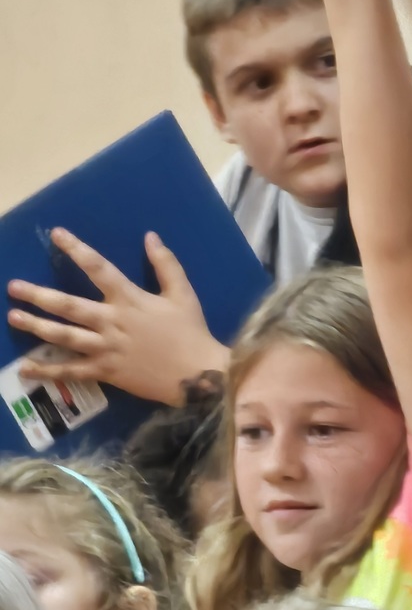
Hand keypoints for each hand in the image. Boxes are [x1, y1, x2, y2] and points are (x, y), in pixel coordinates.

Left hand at [7, 228, 227, 405]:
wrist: (195, 374)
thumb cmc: (190, 331)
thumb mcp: (183, 293)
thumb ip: (165, 264)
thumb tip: (150, 236)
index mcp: (130, 299)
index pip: (99, 268)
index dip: (77, 250)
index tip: (57, 235)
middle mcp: (112, 322)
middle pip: (69, 306)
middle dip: (39, 295)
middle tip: (14, 287)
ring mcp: (106, 349)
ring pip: (64, 337)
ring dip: (37, 327)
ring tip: (13, 316)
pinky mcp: (105, 372)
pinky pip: (71, 371)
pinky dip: (47, 371)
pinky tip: (25, 368)